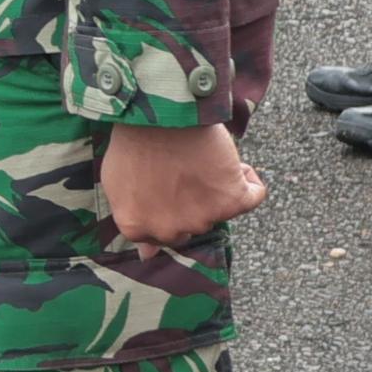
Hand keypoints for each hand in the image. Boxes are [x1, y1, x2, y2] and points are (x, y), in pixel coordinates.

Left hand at [102, 119, 266, 249]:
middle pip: (192, 224)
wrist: (158, 115)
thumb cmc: (134, 142)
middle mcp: (170, 230)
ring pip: (220, 209)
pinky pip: (254, 195)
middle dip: (191, 202)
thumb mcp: (116, 182)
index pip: (161, 234)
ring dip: (216, 186)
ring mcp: (203, 218)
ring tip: (201, 158)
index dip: (168, 206)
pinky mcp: (233, 201)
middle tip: (185, 171)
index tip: (169, 186)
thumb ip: (134, 219)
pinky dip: (249, 179)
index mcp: (138, 228)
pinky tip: (233, 164)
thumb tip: (147, 256)